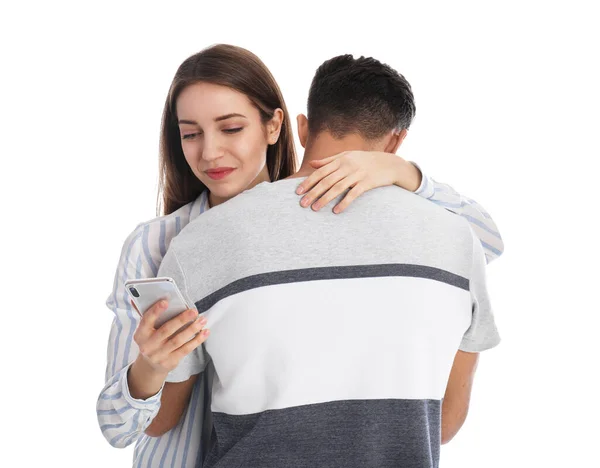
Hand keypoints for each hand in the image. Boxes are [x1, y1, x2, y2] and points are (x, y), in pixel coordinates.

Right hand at [133, 300, 209, 376]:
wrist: (150, 366)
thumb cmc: (151, 341)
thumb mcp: (145, 331)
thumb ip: (147, 315)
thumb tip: (137, 298)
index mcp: (140, 334)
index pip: (146, 320)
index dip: (155, 311)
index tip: (166, 302)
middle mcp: (148, 345)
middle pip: (166, 330)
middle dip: (181, 320)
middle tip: (193, 311)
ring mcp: (159, 355)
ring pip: (178, 340)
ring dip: (192, 329)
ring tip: (202, 320)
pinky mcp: (170, 361)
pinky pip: (185, 349)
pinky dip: (197, 340)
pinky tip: (204, 332)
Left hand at [295, 151, 421, 212]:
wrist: (389, 163)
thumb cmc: (364, 160)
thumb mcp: (347, 156)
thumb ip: (328, 160)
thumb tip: (312, 164)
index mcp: (340, 160)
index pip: (320, 172)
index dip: (308, 182)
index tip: (298, 191)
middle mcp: (347, 166)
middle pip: (326, 181)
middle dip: (313, 193)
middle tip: (302, 204)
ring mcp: (357, 174)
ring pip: (337, 188)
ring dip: (325, 199)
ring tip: (315, 209)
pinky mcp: (367, 183)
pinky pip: (353, 194)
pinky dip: (344, 203)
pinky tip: (336, 211)